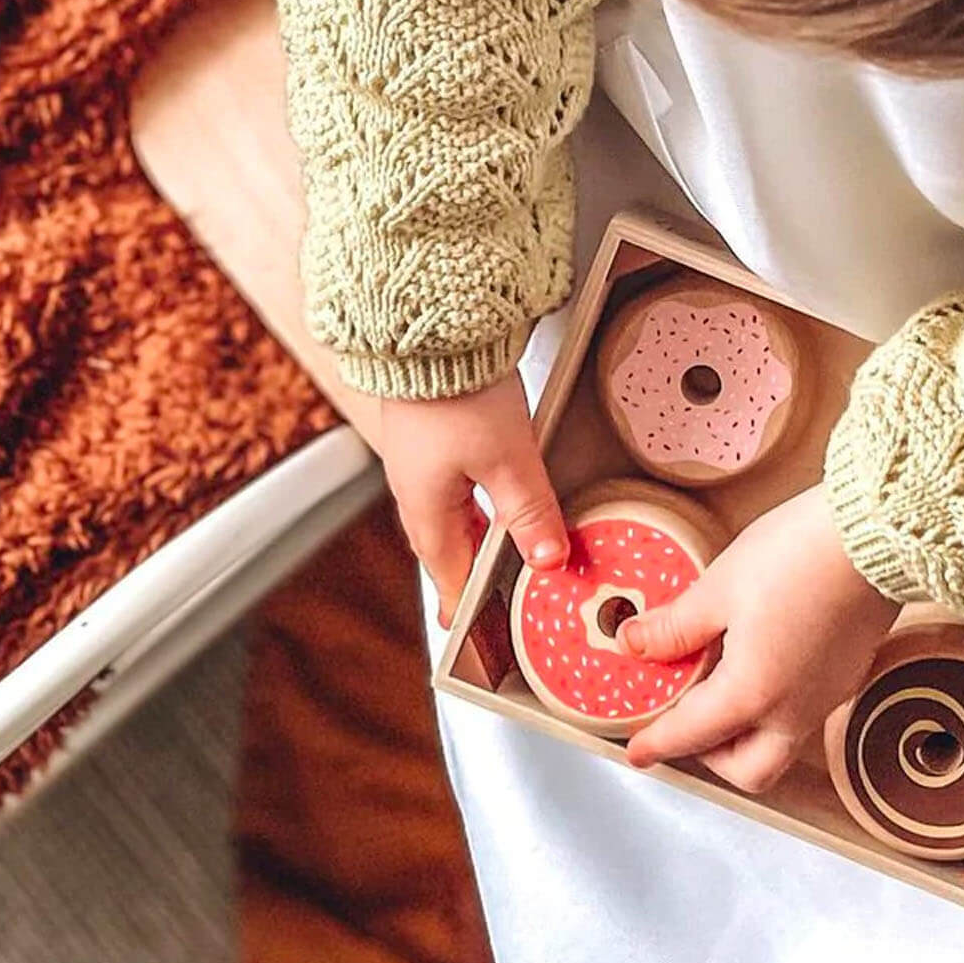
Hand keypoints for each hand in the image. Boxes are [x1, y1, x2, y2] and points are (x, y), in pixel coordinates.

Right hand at [378, 373, 566, 628]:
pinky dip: (478, 502)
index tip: (486, 634)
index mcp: (426, 512)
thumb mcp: (507, 459)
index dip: (472, 609)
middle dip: (477, 575)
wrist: (428, 328)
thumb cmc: (456, 390)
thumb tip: (549, 559)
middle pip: (449, 550)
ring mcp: (419, 463)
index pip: (450, 580)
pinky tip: (498, 493)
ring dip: (480, 537)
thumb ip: (530, 512)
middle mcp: (414, 492)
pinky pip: (453, 485)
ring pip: (452, 516)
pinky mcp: (431, 434)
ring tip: (510, 551)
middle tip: (500, 597)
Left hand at [622, 487, 898, 793]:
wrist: (875, 532)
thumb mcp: (721, 586)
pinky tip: (764, 657)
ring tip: (723, 679)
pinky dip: (776, 704)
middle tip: (687, 718)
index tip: (638, 750)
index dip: (657, 743)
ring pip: (781, 743)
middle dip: (712, 755)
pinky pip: (806, 711)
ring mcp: (828, 693)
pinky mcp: (850, 670)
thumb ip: (676, 625)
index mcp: (753, 694)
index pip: (692, 734)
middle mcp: (795, 709)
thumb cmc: (799, 554)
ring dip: (747, 731)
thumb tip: (635, 643)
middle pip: (748, 768)